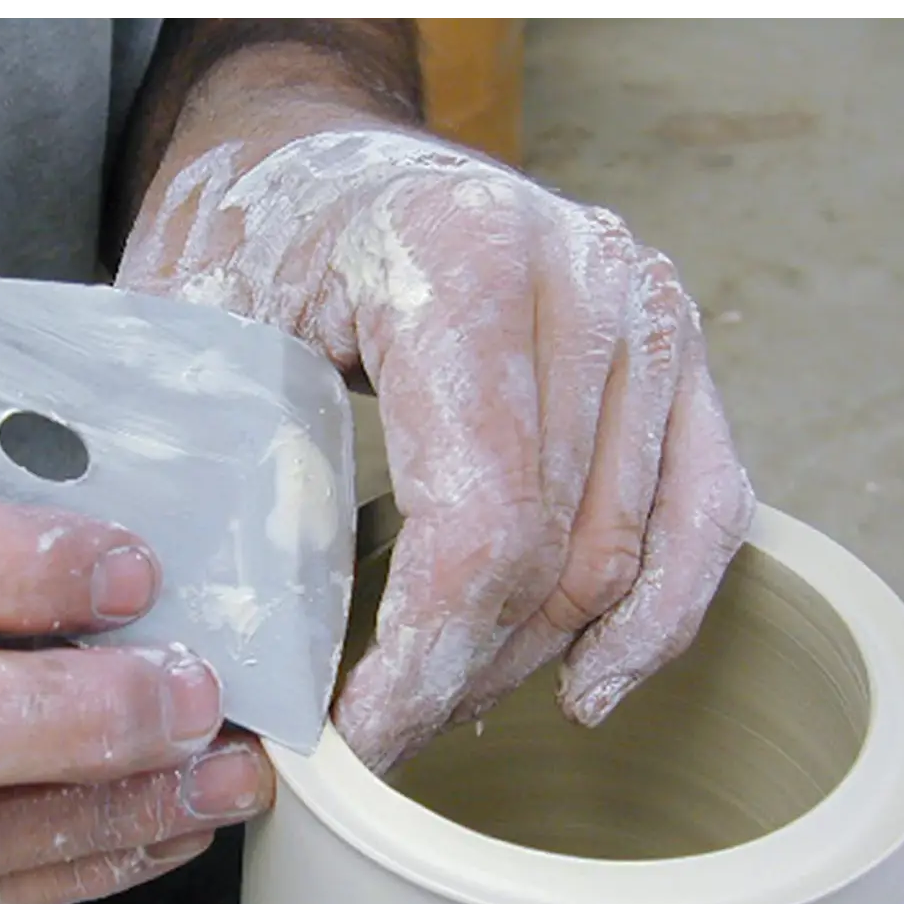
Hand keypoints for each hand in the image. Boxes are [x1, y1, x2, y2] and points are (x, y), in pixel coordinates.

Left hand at [120, 116, 754, 772]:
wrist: (334, 167)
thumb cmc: (264, 242)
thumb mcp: (197, 323)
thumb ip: (204, 451)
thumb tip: (206, 638)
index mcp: (461, 261)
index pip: (482, 521)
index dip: (427, 657)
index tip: (363, 736)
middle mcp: (584, 277)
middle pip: (559, 549)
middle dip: (469, 670)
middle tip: (385, 733)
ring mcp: (647, 312)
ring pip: (630, 549)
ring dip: (541, 655)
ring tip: (449, 708)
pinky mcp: (677, 351)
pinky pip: (706, 512)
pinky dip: (657, 613)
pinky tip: (592, 682)